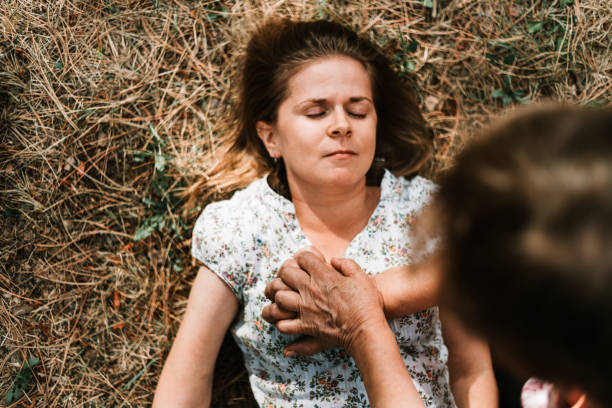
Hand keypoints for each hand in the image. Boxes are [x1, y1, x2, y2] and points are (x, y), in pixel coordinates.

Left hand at [262, 249, 386, 354]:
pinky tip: (290, 319)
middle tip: (293, 278)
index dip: (303, 258)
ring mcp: (306, 308)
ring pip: (280, 297)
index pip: (302, 257)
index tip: (307, 264)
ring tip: (288, 298)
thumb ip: (346, 264)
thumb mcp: (360, 276)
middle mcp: (311, 290)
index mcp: (324, 275)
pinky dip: (283, 322)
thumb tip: (333, 260)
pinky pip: (284, 324)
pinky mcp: (306, 326)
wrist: (366, 329)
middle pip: (286, 273)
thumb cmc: (366, 302)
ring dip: (282, 296)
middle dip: (287, 273)